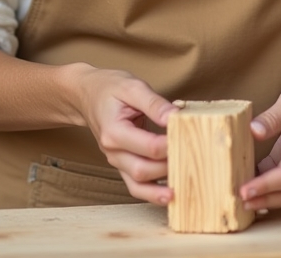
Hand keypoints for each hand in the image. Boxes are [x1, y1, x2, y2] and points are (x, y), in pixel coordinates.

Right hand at [69, 65, 177, 204]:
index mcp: (114, 131)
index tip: (191, 137)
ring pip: (137, 185)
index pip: (148, 146)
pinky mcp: (122, 164)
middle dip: (168, 167)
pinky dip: (152, 193)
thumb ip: (155, 103)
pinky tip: (169, 194)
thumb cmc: (110, 88)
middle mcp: (113, 151)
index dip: (171, 145)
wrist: (88, 94)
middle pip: (142, 170)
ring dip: (160, 189)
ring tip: (182, 189)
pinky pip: (135, 186)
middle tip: (193, 158)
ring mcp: (116, 160)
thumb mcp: (132, 86)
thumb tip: (176, 116)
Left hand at [239, 82, 280, 211]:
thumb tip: (253, 130)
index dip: (264, 186)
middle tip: (232, 201)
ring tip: (235, 199)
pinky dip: (264, 191)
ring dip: (261, 199)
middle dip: (259, 199)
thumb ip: (274, 116)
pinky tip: (246, 187)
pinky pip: (280, 187)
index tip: (244, 191)